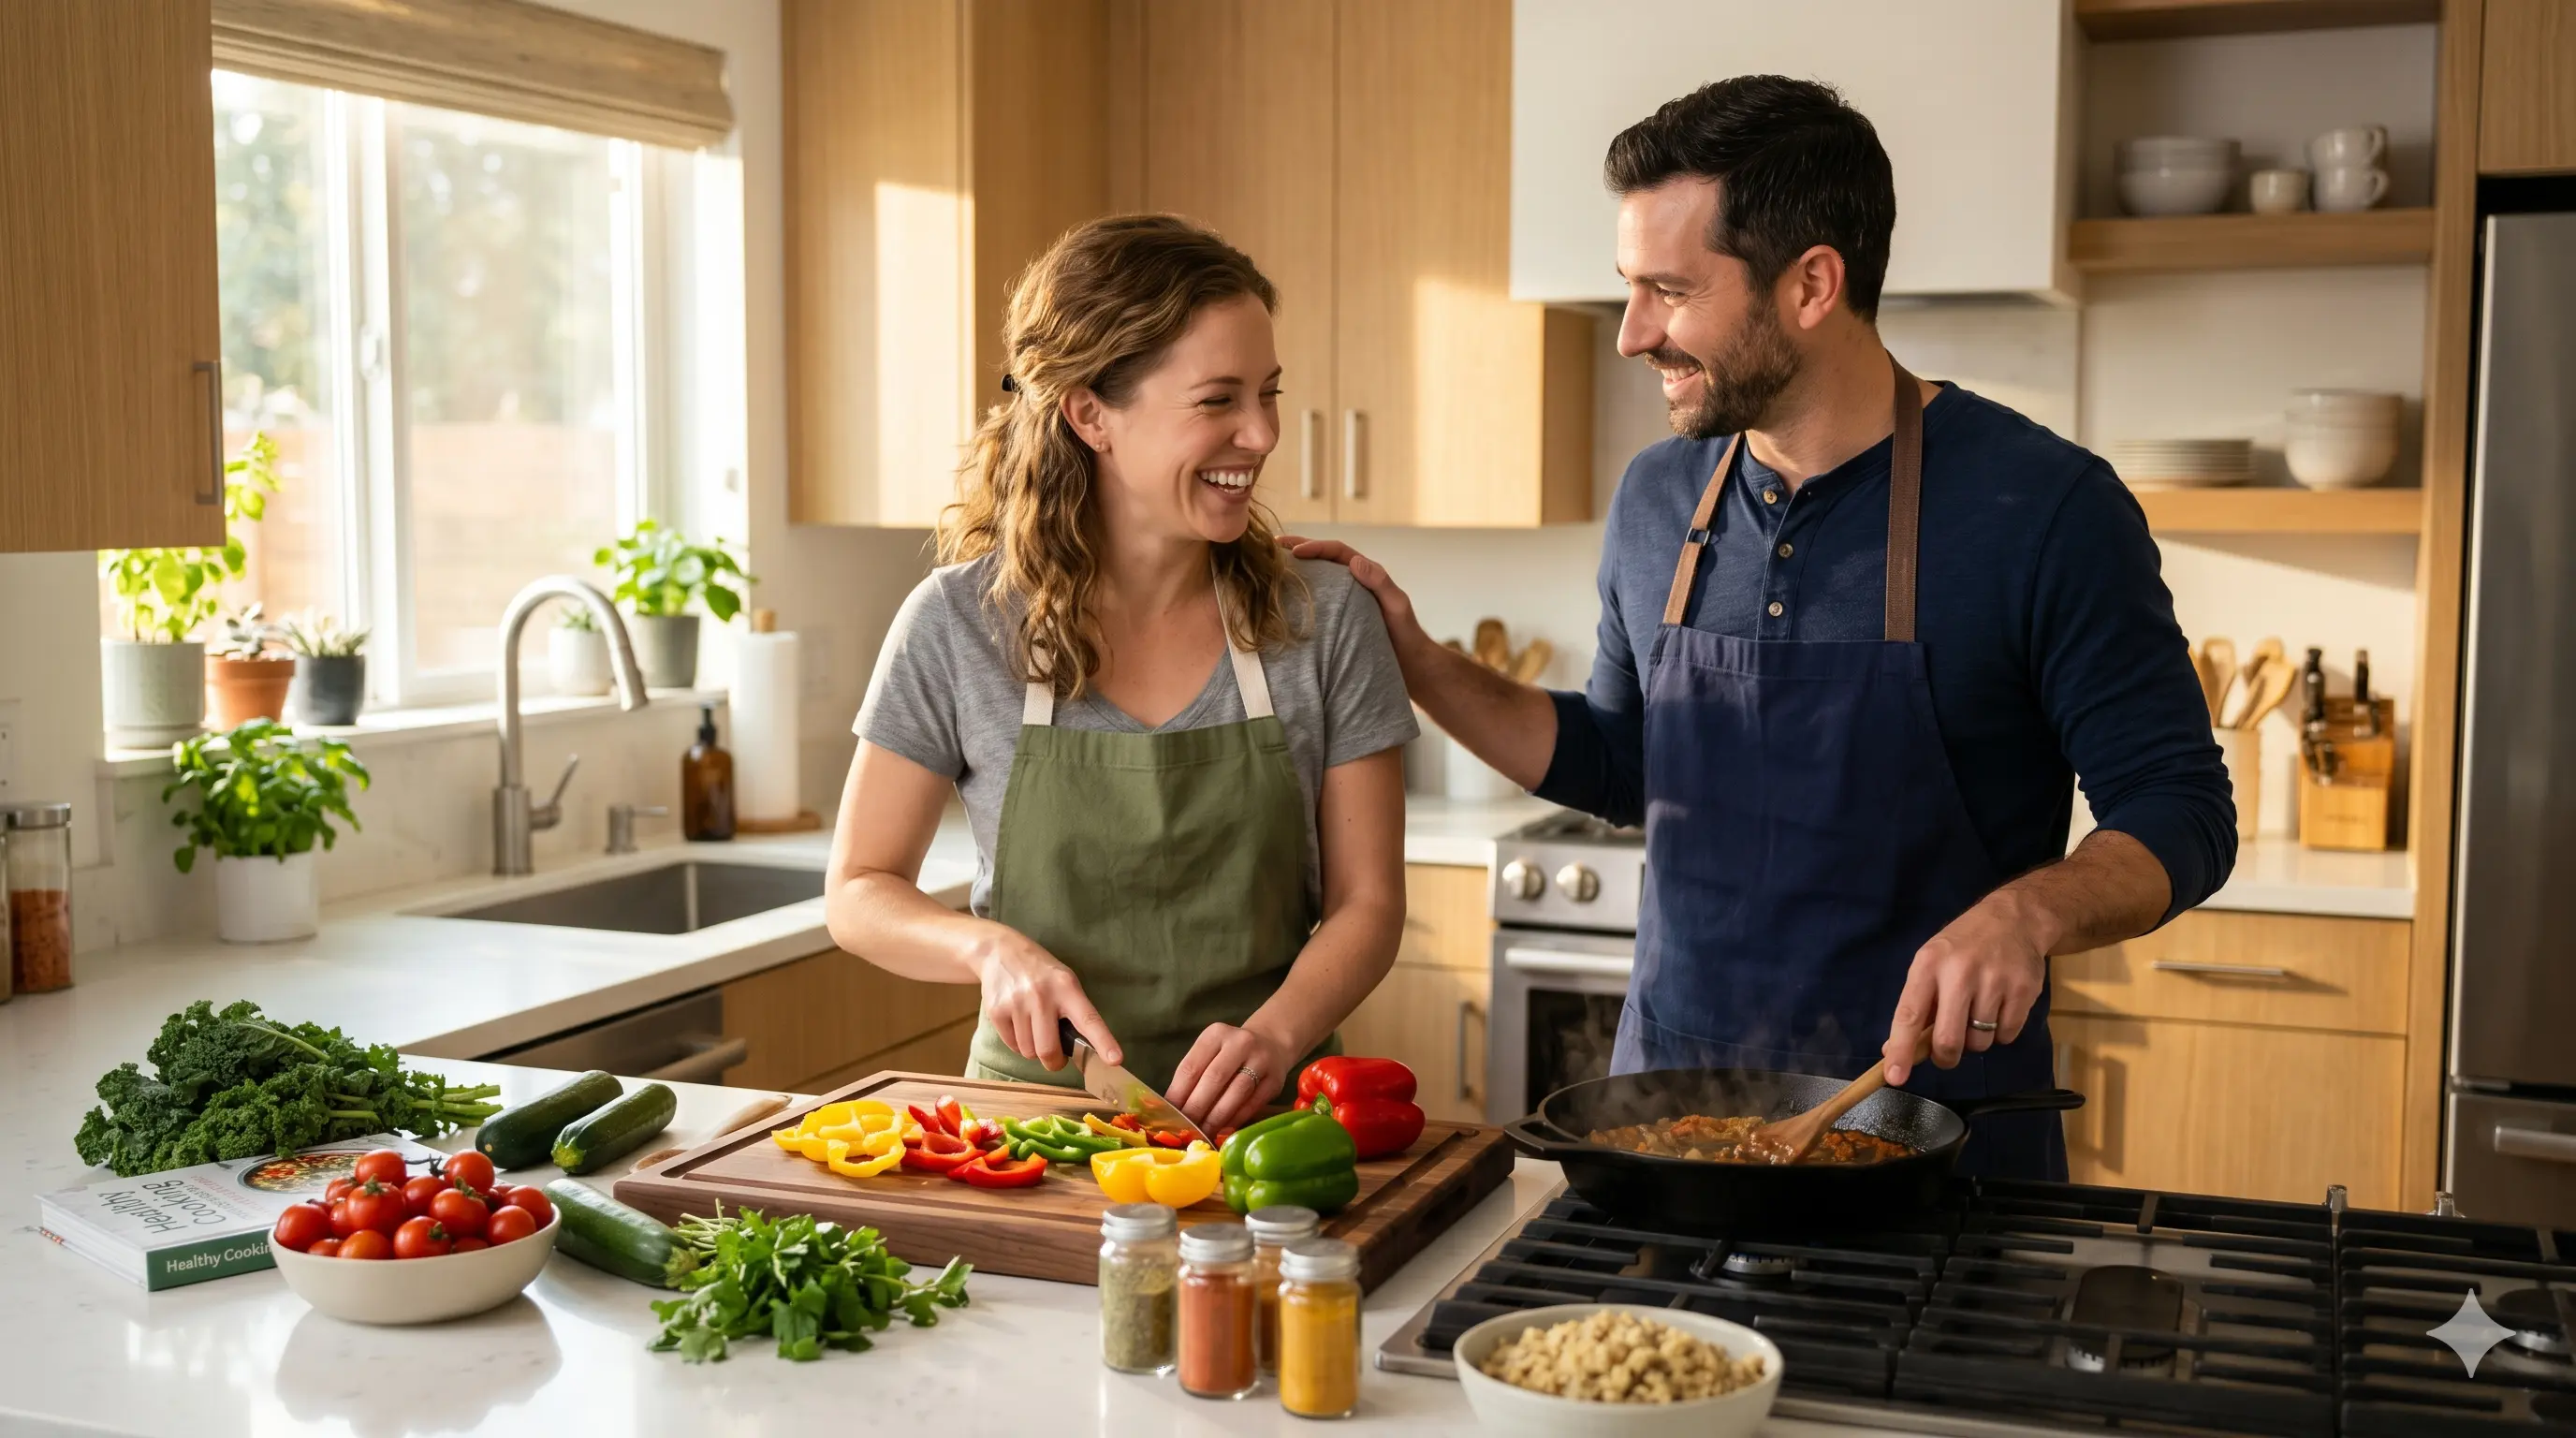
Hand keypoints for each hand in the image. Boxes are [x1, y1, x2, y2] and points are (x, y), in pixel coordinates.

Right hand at [972, 925, 1119, 1071]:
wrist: (1000, 951)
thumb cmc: (1040, 972)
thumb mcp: (1064, 980)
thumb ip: (1074, 1010)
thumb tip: (1082, 1050)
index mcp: (1066, 988)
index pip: (1088, 1019)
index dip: (1103, 1042)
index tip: (1115, 1060)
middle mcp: (1041, 996)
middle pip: (1049, 1050)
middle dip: (1054, 1062)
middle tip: (1056, 1057)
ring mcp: (1016, 1003)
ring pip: (1029, 1052)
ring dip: (1034, 1049)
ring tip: (1033, 1028)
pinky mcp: (996, 1011)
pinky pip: (1012, 1046)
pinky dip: (1018, 1043)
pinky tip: (1019, 1024)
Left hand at [1165, 1020, 1296, 1135]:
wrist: (1271, 1043)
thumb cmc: (1230, 1054)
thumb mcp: (1210, 1052)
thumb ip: (1194, 1075)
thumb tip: (1173, 1109)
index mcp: (1215, 1034)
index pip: (1191, 1066)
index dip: (1178, 1094)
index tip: (1169, 1115)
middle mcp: (1240, 1042)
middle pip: (1214, 1078)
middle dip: (1197, 1108)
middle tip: (1186, 1130)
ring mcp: (1261, 1059)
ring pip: (1236, 1092)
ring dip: (1217, 1117)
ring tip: (1204, 1133)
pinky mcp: (1275, 1079)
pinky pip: (1253, 1103)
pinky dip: (1236, 1119)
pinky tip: (1224, 1129)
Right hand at [1279, 536, 1427, 656]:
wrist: (1408, 666)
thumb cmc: (1406, 635)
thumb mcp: (1397, 606)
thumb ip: (1380, 583)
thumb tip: (1355, 561)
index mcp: (1365, 574)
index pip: (1337, 551)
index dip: (1315, 547)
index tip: (1294, 551)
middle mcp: (1351, 584)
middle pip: (1321, 559)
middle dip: (1297, 548)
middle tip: (1271, 545)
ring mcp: (1341, 602)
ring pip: (1314, 578)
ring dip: (1293, 569)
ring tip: (1268, 566)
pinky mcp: (1334, 621)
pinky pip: (1312, 602)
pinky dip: (1296, 595)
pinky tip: (1278, 599)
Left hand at [1881, 890, 2048, 1084]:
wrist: (2015, 918)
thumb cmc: (1964, 945)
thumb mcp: (1931, 963)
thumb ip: (1915, 1006)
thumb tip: (1893, 1051)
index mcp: (1929, 965)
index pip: (1909, 1015)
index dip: (1900, 1049)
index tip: (1894, 1077)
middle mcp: (1960, 973)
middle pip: (1949, 1040)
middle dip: (1946, 1057)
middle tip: (1947, 1053)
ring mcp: (1995, 981)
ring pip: (1980, 1043)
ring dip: (1976, 1040)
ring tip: (1978, 1013)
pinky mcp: (2024, 990)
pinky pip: (2007, 1036)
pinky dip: (2001, 1032)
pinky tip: (1999, 1007)